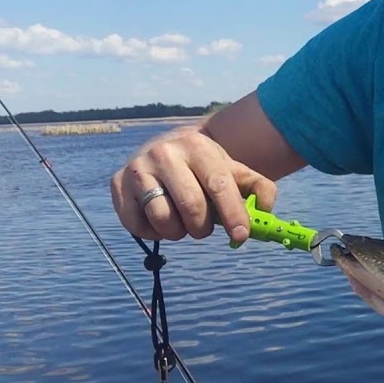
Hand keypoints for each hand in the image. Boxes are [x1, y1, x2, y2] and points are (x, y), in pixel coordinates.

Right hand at [109, 125, 276, 244]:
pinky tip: (160, 219)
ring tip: (182, 222)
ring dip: (178, 232)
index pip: (218, 185)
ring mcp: (137, 168)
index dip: (232, 214)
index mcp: (197, 146)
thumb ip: (259, 188)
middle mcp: (164, 152)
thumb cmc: (206, 167)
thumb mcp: (234, 170)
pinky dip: (153, 232)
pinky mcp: (117, 184)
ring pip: (163, 219)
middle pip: (191, 207)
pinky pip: (137, 225)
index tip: (241, 236)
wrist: (167, 148)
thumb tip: (266, 210)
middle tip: (204, 228)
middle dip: (203, 227)